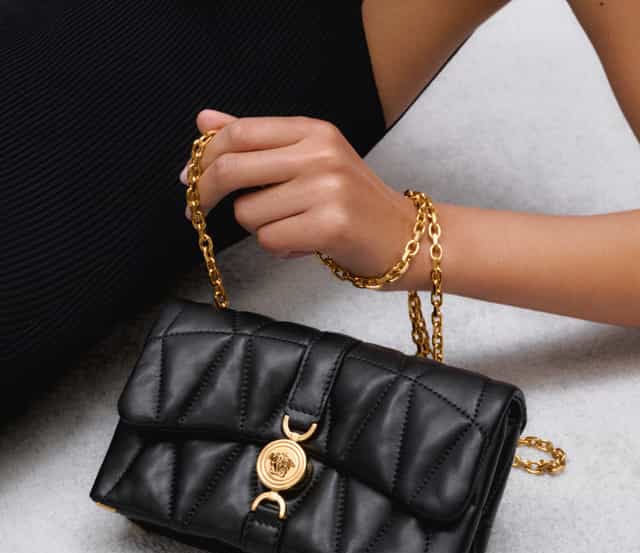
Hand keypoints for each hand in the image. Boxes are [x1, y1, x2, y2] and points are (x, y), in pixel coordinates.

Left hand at [180, 109, 424, 287]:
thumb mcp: (308, 161)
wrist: (406, 237)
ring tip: (293, 228)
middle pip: (232, 168)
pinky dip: (279, 248)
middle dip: (202, 195)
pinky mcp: (331, 225)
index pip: (238, 133)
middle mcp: (320, 153)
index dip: (203, 157)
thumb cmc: (352, 202)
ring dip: (260, 227)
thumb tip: (204, 119)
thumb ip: (258, 141)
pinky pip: (270, 240)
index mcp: (312, 131)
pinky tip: (304, 244)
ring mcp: (327, 188)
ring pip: (249, 213)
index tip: (188, 180)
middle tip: (194, 214)